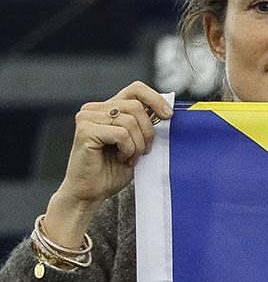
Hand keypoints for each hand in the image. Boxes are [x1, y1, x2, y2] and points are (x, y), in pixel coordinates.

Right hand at [43, 83, 173, 244]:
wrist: (92, 192)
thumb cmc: (112, 170)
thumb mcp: (136, 142)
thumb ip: (144, 125)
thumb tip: (167, 111)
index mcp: (107, 108)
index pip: (136, 89)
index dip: (155, 99)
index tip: (168, 116)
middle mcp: (94, 109)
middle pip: (136, 106)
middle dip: (148, 132)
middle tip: (143, 151)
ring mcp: (86, 118)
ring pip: (130, 121)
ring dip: (137, 144)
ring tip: (129, 157)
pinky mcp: (84, 130)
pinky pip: (121, 134)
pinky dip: (128, 149)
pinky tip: (121, 159)